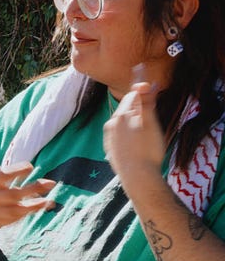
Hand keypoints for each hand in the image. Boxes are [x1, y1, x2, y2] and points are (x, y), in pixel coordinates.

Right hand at [0, 140, 55, 227]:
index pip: (2, 177)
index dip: (17, 172)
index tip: (30, 166)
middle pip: (13, 195)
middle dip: (34, 189)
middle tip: (52, 183)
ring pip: (15, 210)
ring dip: (34, 206)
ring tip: (50, 201)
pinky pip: (13, 219)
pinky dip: (27, 214)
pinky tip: (40, 206)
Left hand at [104, 70, 167, 189]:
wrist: (137, 176)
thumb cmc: (148, 149)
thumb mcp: (151, 123)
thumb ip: (147, 102)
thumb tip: (145, 84)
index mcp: (122, 115)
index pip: (132, 96)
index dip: (142, 91)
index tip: (148, 87)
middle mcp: (111, 124)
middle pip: (126, 110)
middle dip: (137, 108)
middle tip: (150, 112)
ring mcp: (109, 138)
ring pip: (122, 124)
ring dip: (132, 123)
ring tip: (145, 132)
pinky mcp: (110, 150)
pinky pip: (120, 138)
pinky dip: (128, 137)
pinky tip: (136, 145)